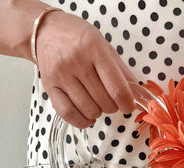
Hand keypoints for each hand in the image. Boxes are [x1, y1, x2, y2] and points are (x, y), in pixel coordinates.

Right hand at [36, 11, 136, 127]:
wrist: (46, 31)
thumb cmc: (78, 38)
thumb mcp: (105, 47)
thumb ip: (122, 72)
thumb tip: (138, 97)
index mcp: (94, 48)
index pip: (117, 88)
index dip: (127, 104)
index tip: (128, 106)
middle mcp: (76, 61)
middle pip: (104, 101)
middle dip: (112, 106)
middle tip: (109, 99)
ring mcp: (61, 75)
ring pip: (88, 110)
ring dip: (98, 113)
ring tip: (97, 104)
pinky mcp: (49, 86)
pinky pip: (68, 114)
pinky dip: (81, 121)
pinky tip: (87, 117)